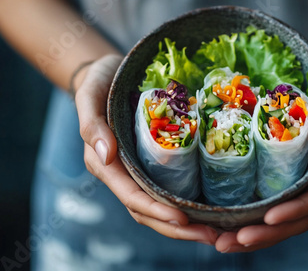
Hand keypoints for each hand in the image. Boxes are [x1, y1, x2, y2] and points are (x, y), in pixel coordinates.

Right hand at [75, 54, 219, 244]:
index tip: (183, 218)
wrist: (107, 72)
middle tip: (213, 236)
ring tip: (218, 231)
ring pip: (158, 206)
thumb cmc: (97, 81)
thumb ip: (92, 124)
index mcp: (103, 163)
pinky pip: (168, 189)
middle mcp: (120, 173)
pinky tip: (212, 209)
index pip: (131, 196)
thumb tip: (105, 156)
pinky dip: (188, 204)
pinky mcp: (152, 163)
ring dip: (186, 224)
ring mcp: (136, 170)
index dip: (156, 210)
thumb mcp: (89, 94)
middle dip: (177, 228)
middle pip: (147, 211)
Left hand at [214, 53, 307, 252]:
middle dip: (266, 234)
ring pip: (283, 218)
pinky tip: (223, 225)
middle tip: (230, 242)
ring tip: (221, 243)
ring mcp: (304, 180)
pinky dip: (250, 218)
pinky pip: (271, 203)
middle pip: (297, 218)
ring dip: (254, 234)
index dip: (295, 209)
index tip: (269, 217)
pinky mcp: (286, 175)